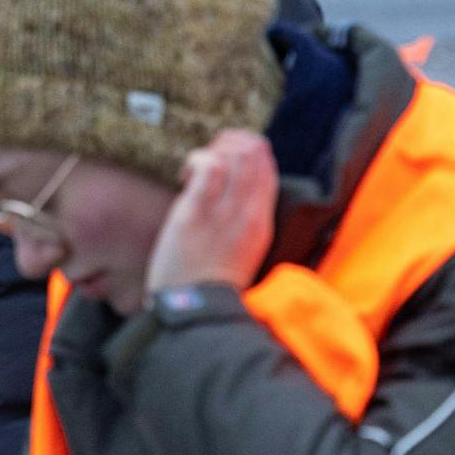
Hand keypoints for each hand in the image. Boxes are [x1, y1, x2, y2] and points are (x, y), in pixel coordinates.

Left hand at [145, 130, 277, 300]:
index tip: (224, 162)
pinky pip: (209, 167)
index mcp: (261, 223)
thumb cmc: (207, 283)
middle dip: (229, 143)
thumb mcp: (239, 250)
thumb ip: (240, 222)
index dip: (248, 152)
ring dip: (213, 149)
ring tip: (194, 169)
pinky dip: (197, 159)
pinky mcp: (195, 213)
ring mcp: (224, 212)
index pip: (269, 168)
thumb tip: (230, 193)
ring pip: (237, 154)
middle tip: (207, 160)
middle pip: (256, 153)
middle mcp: (249, 213)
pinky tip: (185, 175)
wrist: (194, 311)